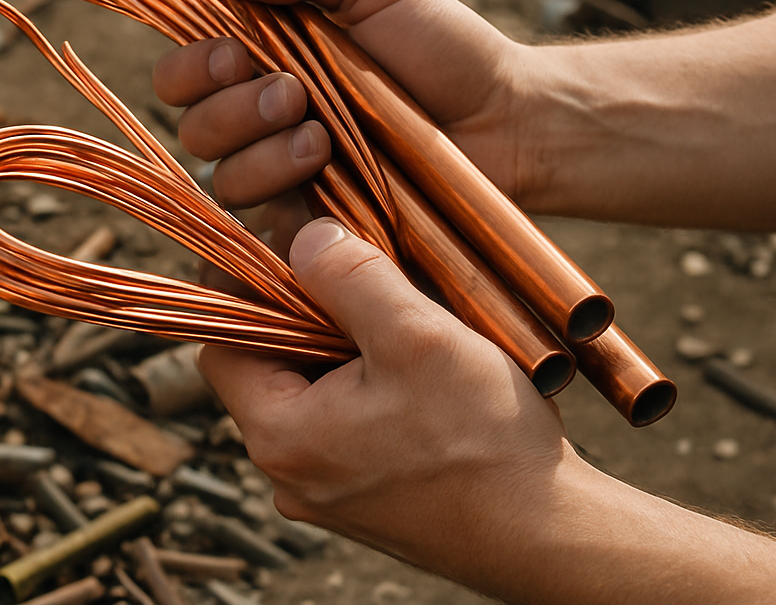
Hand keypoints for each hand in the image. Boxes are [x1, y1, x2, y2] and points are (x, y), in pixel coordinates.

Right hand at [152, 0, 533, 209]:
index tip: (235, 54)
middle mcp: (266, 115)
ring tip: (322, 138)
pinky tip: (327, 170)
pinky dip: (282, 195)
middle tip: (293, 94)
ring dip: (262, 153)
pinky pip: (261, 223)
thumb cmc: (445, 44)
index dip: (192, 65)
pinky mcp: (314, 220)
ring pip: (222, 176)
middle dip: (231, 110)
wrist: (505, 119)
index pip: (187, 68)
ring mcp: (288, 172)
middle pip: (193, 125)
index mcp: (268, 55)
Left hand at [200, 221, 775, 604]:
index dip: (244, 285)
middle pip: (267, 362)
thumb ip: (350, 278)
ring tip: (388, 312)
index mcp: (282, 435)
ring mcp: (327, 487)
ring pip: (307, 387)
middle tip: (348, 270)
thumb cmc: (485, 445)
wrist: (551, 538)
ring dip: (336, 342)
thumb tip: (303, 237)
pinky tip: (408, 360)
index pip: (224, 340)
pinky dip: (360, 378)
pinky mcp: (363, 492)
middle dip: (301, 309)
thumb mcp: (416, 337)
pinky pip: (339, 417)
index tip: (279, 245)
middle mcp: (290, 470)